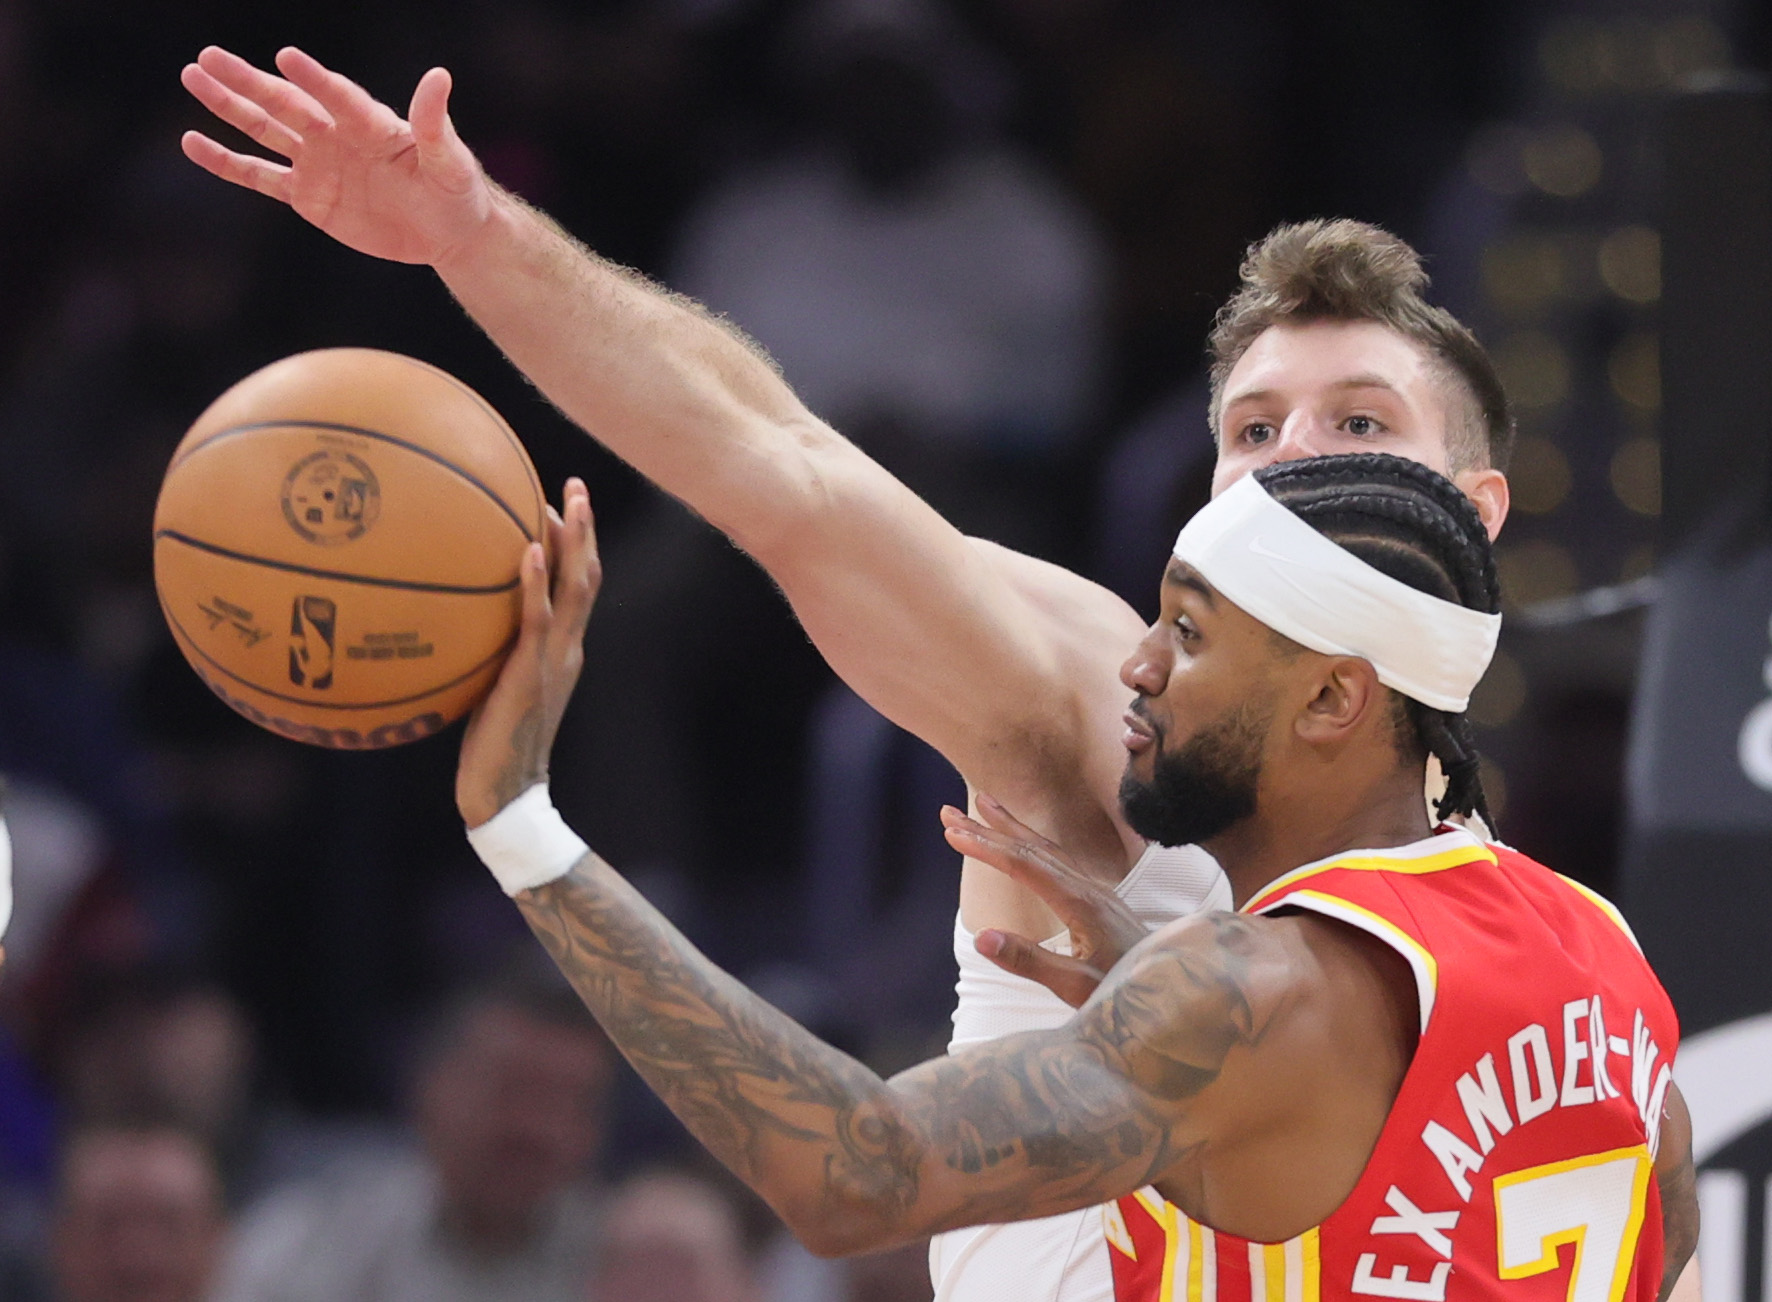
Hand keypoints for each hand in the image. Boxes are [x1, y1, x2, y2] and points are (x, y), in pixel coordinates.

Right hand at [180, 46, 494, 267]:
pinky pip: (259, 177)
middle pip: (286, 104)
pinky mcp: (307, 196)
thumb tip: (438, 77)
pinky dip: (227, 162)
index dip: (315, 80)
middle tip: (209, 56)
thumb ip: (436, 124)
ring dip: (229, 107)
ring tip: (193, 78)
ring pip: (264, 131)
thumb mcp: (451, 161)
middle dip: (248, 82)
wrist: (446, 233)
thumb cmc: (455, 191)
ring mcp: (318, 164)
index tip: (288, 58)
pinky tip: (193, 143)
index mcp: (371, 124)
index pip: (337, 96)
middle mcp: (337, 135)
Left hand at [456, 479, 598, 827]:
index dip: (574, 544)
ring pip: (576, 590)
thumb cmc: (489, 746)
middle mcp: (567, 648)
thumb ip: (486, 650)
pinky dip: (537, 584)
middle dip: (586, 529)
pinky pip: (536, 621)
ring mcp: (555, 660)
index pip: (577, 586)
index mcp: (562, 649)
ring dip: (575, 542)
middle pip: (588, 576)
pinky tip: (528, 551)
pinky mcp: (532, 675)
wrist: (504, 794)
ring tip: (568, 500)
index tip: (558, 503)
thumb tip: (451, 618)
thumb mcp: (489, 686)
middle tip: (577, 484)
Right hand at [941, 796, 1150, 1007]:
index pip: (1025, 865)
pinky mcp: (1099, 901)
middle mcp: (1089, 889)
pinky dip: (1032, 843)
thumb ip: (1030, 961)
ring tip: (983, 806)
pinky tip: (1023, 844)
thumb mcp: (1075, 986)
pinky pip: (1059, 859)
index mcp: (1081, 903)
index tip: (953, 834)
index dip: (987, 847)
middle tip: (948, 814)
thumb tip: (981, 937)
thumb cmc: (1125, 992)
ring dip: (1010, 828)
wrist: (1175, 991)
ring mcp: (1096, 892)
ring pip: (1047, 849)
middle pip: (1032, 848)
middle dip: (988, 829)